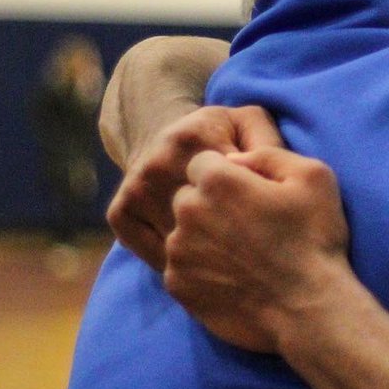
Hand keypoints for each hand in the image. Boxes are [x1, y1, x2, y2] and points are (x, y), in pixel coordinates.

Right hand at [107, 106, 281, 269]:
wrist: (163, 135)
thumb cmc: (223, 137)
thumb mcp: (251, 125)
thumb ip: (268, 144)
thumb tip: (266, 178)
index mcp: (193, 137)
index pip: (233, 184)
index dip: (257, 204)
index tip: (267, 213)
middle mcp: (158, 162)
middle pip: (204, 219)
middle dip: (234, 234)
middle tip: (254, 241)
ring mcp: (136, 190)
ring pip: (180, 242)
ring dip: (210, 254)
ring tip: (233, 252)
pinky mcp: (120, 214)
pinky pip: (155, 254)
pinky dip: (183, 263)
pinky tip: (205, 257)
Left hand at [163, 147, 350, 352]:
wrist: (308, 310)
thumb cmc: (315, 240)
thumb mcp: (313, 176)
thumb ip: (268, 153)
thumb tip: (235, 157)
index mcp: (217, 181)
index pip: (202, 162)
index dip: (228, 175)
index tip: (250, 194)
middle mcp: (187, 213)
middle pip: (186, 196)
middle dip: (210, 204)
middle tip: (246, 226)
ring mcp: (178, 252)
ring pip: (181, 232)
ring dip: (203, 237)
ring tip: (241, 254)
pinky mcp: (176, 285)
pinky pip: (180, 266)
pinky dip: (200, 268)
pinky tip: (232, 276)